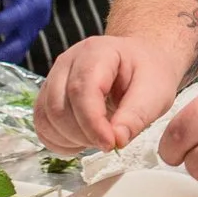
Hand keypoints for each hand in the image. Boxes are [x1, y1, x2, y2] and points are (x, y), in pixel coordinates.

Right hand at [35, 35, 186, 153]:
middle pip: (58, 106)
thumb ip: (136, 116)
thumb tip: (116, 140)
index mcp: (96, 52)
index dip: (92, 123)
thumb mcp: (155, 93)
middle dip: (82, 134)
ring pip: (46, 117)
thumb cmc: (148, 73)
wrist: (140, 62)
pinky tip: (81, 141)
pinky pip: (42, 123)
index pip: (82, 90)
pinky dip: (58, 140)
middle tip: (109, 141)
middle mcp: (68, 61)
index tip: (111, 144)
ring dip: (69, 139)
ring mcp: (54, 77)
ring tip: (98, 139)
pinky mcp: (49, 94)